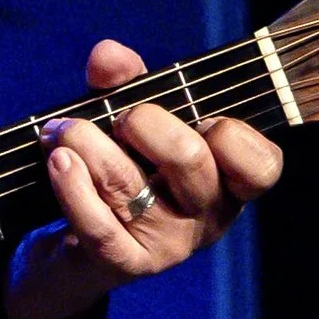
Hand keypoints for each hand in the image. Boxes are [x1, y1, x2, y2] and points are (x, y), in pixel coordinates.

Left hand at [7, 38, 284, 318]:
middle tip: (117, 118)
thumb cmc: (120, 172)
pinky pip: (99, 225)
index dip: (229, 131)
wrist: (75, 249)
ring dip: (86, 143)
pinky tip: (58, 160)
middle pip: (189, 159)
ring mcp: (168, 244)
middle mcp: (206, 216)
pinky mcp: (123, 263)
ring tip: (61, 130)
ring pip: (130, 185)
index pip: (261, 163)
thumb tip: (109, 55)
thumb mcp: (130, 121)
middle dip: (143, 122)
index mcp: (227, 181)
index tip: (197, 115)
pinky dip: (72, 186)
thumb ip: (126, 83)